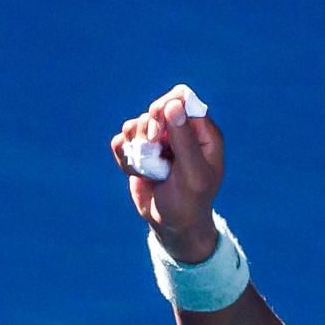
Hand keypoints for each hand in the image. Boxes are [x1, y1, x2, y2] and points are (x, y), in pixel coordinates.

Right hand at [111, 84, 224, 263]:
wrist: (172, 225)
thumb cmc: (190, 203)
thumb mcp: (193, 174)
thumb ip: (184, 140)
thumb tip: (173, 105)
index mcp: (202, 132)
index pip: (181, 98)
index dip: (165, 108)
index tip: (157, 128)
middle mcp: (180, 131)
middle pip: (154, 108)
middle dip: (148, 129)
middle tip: (153, 149)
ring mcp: (158, 140)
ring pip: (134, 124)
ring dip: (136, 147)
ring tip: (149, 169)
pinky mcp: (139, 151)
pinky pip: (121, 141)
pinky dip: (125, 157)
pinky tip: (138, 173)